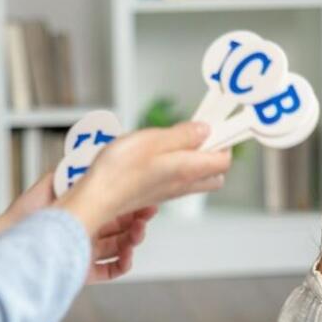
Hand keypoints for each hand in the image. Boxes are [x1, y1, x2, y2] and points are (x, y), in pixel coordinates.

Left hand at [5, 172, 159, 282]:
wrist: (8, 235)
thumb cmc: (27, 209)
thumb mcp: (52, 181)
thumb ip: (74, 169)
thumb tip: (94, 154)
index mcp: (85, 208)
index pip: (117, 206)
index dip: (134, 203)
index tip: (147, 198)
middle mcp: (88, 229)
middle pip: (123, 227)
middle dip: (139, 221)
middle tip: (147, 216)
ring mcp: (86, 250)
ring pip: (120, 247)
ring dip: (133, 241)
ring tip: (136, 235)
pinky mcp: (83, 270)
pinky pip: (110, 270)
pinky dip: (122, 265)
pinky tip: (126, 256)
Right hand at [57, 122, 230, 237]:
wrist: (97, 197)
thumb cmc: (121, 170)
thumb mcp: (154, 140)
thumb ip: (184, 135)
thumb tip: (205, 130)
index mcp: (189, 169)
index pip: (224, 159)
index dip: (222, 140)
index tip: (212, 124)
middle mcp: (183, 184)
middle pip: (215, 172)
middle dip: (212, 151)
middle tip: (195, 133)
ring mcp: (170, 191)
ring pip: (196, 177)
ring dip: (193, 158)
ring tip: (172, 141)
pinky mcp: (156, 194)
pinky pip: (177, 179)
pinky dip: (175, 166)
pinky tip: (155, 154)